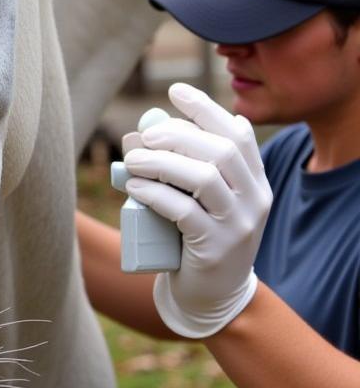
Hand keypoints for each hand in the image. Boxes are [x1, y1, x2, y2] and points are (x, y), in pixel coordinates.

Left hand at [123, 82, 270, 337]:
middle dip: (179, 135)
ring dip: (162, 163)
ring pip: (204, 178)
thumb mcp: (204, 201)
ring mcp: (239, 225)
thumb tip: (144, 133)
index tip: (175, 90)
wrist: (213, 297)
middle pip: (221, 151)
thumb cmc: (198, 238)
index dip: (206, 108)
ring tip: (132, 160)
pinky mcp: (217, 248)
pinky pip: (185, 212)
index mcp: (255, 180)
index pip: (237, 133)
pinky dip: (156, 193)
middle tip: (144, 136)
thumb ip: (190, 168)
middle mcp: (254, 199)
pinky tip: (134, 186)